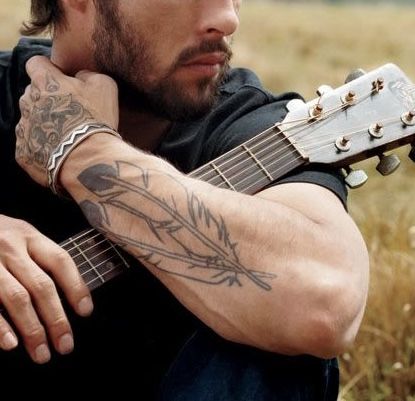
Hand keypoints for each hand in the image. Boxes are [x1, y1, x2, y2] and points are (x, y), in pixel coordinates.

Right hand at [0, 215, 92, 363]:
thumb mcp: (19, 236)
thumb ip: (39, 256)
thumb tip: (69, 294)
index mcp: (29, 236)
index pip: (60, 261)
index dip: (76, 286)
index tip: (86, 312)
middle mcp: (11, 248)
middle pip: (41, 285)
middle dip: (56, 318)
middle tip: (66, 345)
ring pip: (17, 298)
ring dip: (32, 329)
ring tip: (42, 353)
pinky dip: (0, 326)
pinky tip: (11, 344)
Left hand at [15, 56, 118, 186]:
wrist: (88, 159)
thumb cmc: (96, 120)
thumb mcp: (105, 86)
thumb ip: (89, 74)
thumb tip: (81, 76)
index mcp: (45, 82)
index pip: (35, 64)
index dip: (48, 70)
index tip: (61, 80)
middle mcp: (27, 101)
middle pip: (33, 94)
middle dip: (48, 100)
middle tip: (71, 113)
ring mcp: (23, 128)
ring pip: (30, 120)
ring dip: (44, 124)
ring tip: (67, 136)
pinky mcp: (23, 152)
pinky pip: (30, 145)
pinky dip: (42, 147)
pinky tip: (61, 152)